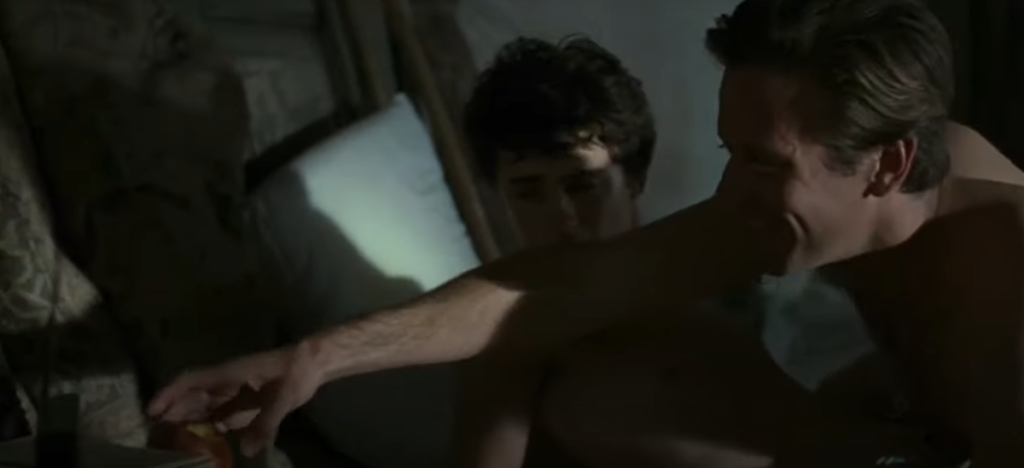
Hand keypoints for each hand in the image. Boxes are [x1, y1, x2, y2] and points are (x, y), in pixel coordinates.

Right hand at [147, 344, 323, 456]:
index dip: (169, 395)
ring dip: (193, 423)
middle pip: (194, 397)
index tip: (152, 412)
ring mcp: (238, 390)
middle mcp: (227, 381)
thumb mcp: (283, 397)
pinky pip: (225, 414)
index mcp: (229, 373)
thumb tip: (248, 450)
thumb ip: (266, 422)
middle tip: (158, 438)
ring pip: (207, 407)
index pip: (191, 381)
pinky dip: (215, 426)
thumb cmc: (296, 372)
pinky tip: (211, 443)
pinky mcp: (249, 399)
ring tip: (178, 444)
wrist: (314, 363)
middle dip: (175, 415)